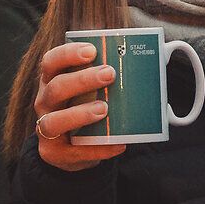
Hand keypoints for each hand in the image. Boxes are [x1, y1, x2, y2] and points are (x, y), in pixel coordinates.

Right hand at [30, 41, 126, 171]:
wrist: (71, 149)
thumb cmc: (85, 108)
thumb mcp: (89, 90)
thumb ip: (111, 73)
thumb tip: (160, 53)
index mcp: (52, 81)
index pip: (50, 61)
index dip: (67, 54)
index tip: (92, 50)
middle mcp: (44, 103)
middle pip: (55, 88)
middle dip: (81, 80)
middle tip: (109, 74)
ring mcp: (46, 130)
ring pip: (53, 121)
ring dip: (79, 114)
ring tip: (104, 109)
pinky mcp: (55, 154)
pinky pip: (74, 152)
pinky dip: (98, 148)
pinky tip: (118, 144)